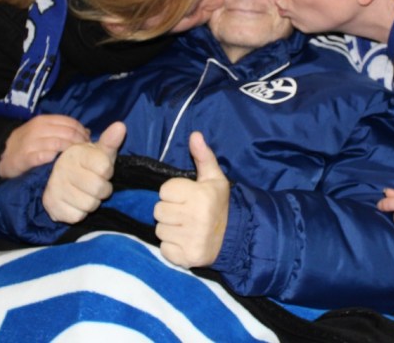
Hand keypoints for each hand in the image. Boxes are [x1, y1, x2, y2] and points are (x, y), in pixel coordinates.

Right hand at [0, 114, 89, 178]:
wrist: (3, 157)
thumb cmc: (28, 144)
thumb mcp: (44, 132)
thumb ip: (63, 129)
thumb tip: (87, 132)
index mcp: (43, 120)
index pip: (70, 122)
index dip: (82, 131)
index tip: (88, 141)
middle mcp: (37, 129)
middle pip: (67, 132)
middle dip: (80, 142)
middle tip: (85, 151)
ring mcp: (31, 143)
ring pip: (58, 143)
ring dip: (71, 151)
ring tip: (77, 158)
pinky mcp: (25, 158)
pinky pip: (45, 156)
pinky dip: (55, 158)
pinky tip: (59, 162)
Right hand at [43, 122, 125, 223]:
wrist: (63, 180)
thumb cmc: (88, 165)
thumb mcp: (100, 152)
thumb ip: (111, 141)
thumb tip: (120, 126)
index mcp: (76, 153)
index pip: (105, 167)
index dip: (107, 171)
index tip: (101, 169)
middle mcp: (62, 169)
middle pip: (99, 189)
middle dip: (103, 189)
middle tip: (95, 183)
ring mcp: (55, 188)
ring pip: (90, 205)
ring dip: (92, 202)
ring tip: (85, 192)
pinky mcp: (51, 206)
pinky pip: (78, 216)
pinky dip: (80, 212)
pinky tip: (75, 202)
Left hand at [154, 132, 229, 267]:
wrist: (235, 237)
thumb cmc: (219, 204)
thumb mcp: (214, 178)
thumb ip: (203, 156)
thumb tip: (194, 134)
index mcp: (200, 197)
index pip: (164, 191)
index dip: (173, 193)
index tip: (186, 197)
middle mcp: (195, 218)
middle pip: (158, 211)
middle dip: (169, 210)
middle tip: (184, 212)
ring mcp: (191, 240)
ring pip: (159, 230)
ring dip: (169, 228)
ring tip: (185, 226)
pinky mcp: (186, 258)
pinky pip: (164, 248)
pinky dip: (171, 246)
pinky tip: (184, 240)